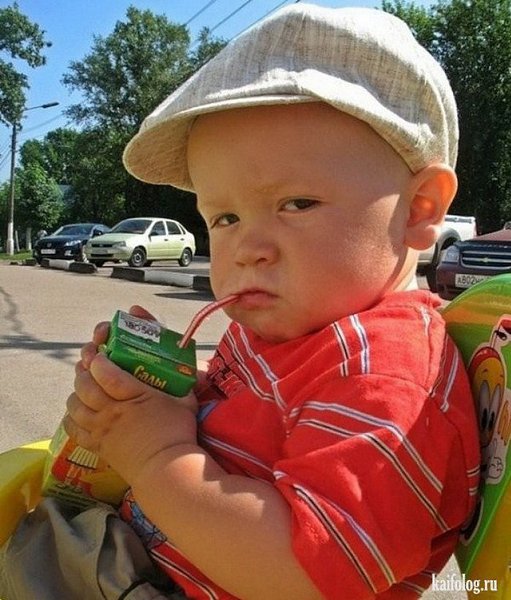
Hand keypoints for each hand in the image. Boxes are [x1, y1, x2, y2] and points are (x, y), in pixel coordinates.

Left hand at [65, 306, 197, 482]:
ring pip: (74, 405)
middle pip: (84, 386)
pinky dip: (71, 418)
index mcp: (132, 396)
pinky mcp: (97, 447)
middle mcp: (111, 411)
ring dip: (75, 393)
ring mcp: (101, 430)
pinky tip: (77, 413)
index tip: (101, 354)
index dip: (99, 360)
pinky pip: (73, 429)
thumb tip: (190, 372)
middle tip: (89, 366)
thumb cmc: (178, 434)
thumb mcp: (185, 403)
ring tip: (83, 388)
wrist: (166, 470)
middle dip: (83, 371)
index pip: (105, 372)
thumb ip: (183, 385)